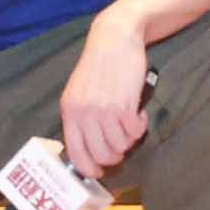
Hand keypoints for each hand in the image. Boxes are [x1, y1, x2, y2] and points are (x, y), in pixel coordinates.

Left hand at [58, 13, 152, 171]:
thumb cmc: (98, 66)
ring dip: (129, 139)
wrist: (114, 38)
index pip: (76, 154)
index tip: (100, 171)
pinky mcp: (124, 106)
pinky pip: (135, 132)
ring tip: (130, 122)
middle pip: (102, 155)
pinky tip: (139, 114)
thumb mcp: (79, 92)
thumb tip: (89, 148)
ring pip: (120, 146)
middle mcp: (84, 114)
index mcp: (69, 112)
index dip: (90, 168)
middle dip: (115, 156)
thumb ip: (81, 117)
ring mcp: (103, 111)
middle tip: (122, 144)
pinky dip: (140, 127)